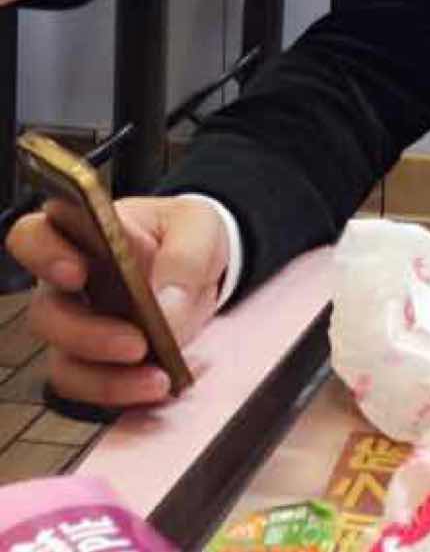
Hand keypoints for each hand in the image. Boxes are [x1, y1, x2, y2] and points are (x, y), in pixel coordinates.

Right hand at [5, 195, 228, 407]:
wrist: (206, 267)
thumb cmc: (189, 234)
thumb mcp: (200, 227)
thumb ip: (186, 257)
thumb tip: (165, 307)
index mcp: (83, 234)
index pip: (34, 237)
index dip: (43, 255)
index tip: (77, 273)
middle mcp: (67, 284)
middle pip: (46, 313)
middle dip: (87, 335)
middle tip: (136, 344)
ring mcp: (77, 326)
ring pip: (64, 362)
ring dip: (107, 378)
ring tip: (157, 379)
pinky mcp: (97, 362)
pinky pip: (93, 387)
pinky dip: (123, 393)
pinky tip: (158, 388)